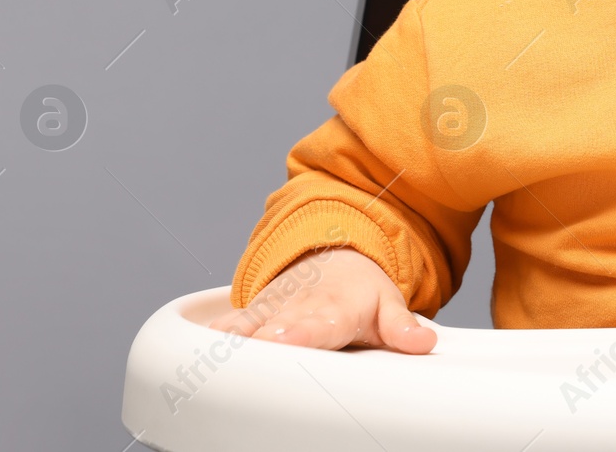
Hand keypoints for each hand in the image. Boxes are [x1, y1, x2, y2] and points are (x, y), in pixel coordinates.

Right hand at [207, 247, 436, 353]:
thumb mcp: (386, 305)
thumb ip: (401, 327)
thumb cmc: (359, 292)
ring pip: (246, 326)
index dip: (300, 333)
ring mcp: (272, 310)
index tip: (285, 340)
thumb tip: (424, 341)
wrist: (334, 256)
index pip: (317, 324)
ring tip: (212, 359)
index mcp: (333, 310)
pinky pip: (228, 324)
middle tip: (249, 350)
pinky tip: (192, 353)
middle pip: (276, 328)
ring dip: (233, 340)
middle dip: (262, 340)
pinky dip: (212, 335)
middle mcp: (298, 308)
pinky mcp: (252, 314)